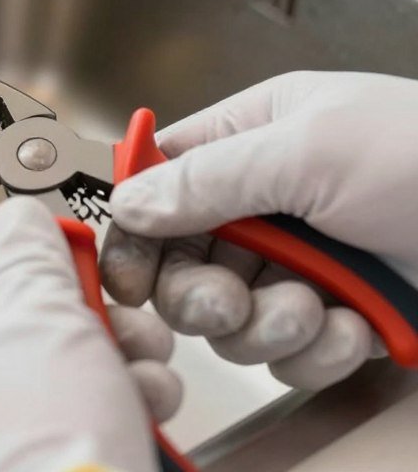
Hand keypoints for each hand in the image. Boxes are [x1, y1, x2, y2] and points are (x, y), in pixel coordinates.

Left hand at [0, 197, 181, 471]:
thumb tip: (19, 221)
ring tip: (146, 369)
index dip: (0, 254)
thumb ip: (30, 257)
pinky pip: (42, 435)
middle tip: (116, 313)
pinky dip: (93, 414)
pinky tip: (144, 412)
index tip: (49, 249)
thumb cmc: (47, 464)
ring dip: (98, 365)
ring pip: (29, 386)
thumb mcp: (47, 325)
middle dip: (71, 317)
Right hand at [100, 71, 417, 389]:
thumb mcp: (311, 150)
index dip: (137, 224)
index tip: (126, 270)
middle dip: (202, 290)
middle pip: (184, 255)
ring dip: (266, 324)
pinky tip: (355, 328)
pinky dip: (314, 349)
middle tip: (229, 299)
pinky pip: (283, 348)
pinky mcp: (335, 312)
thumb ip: (209, 177)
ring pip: (229, 312)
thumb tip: (132, 202)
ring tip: (316, 311)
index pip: (162, 175)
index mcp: (258, 133)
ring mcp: (303, 258)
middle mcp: (271, 196)